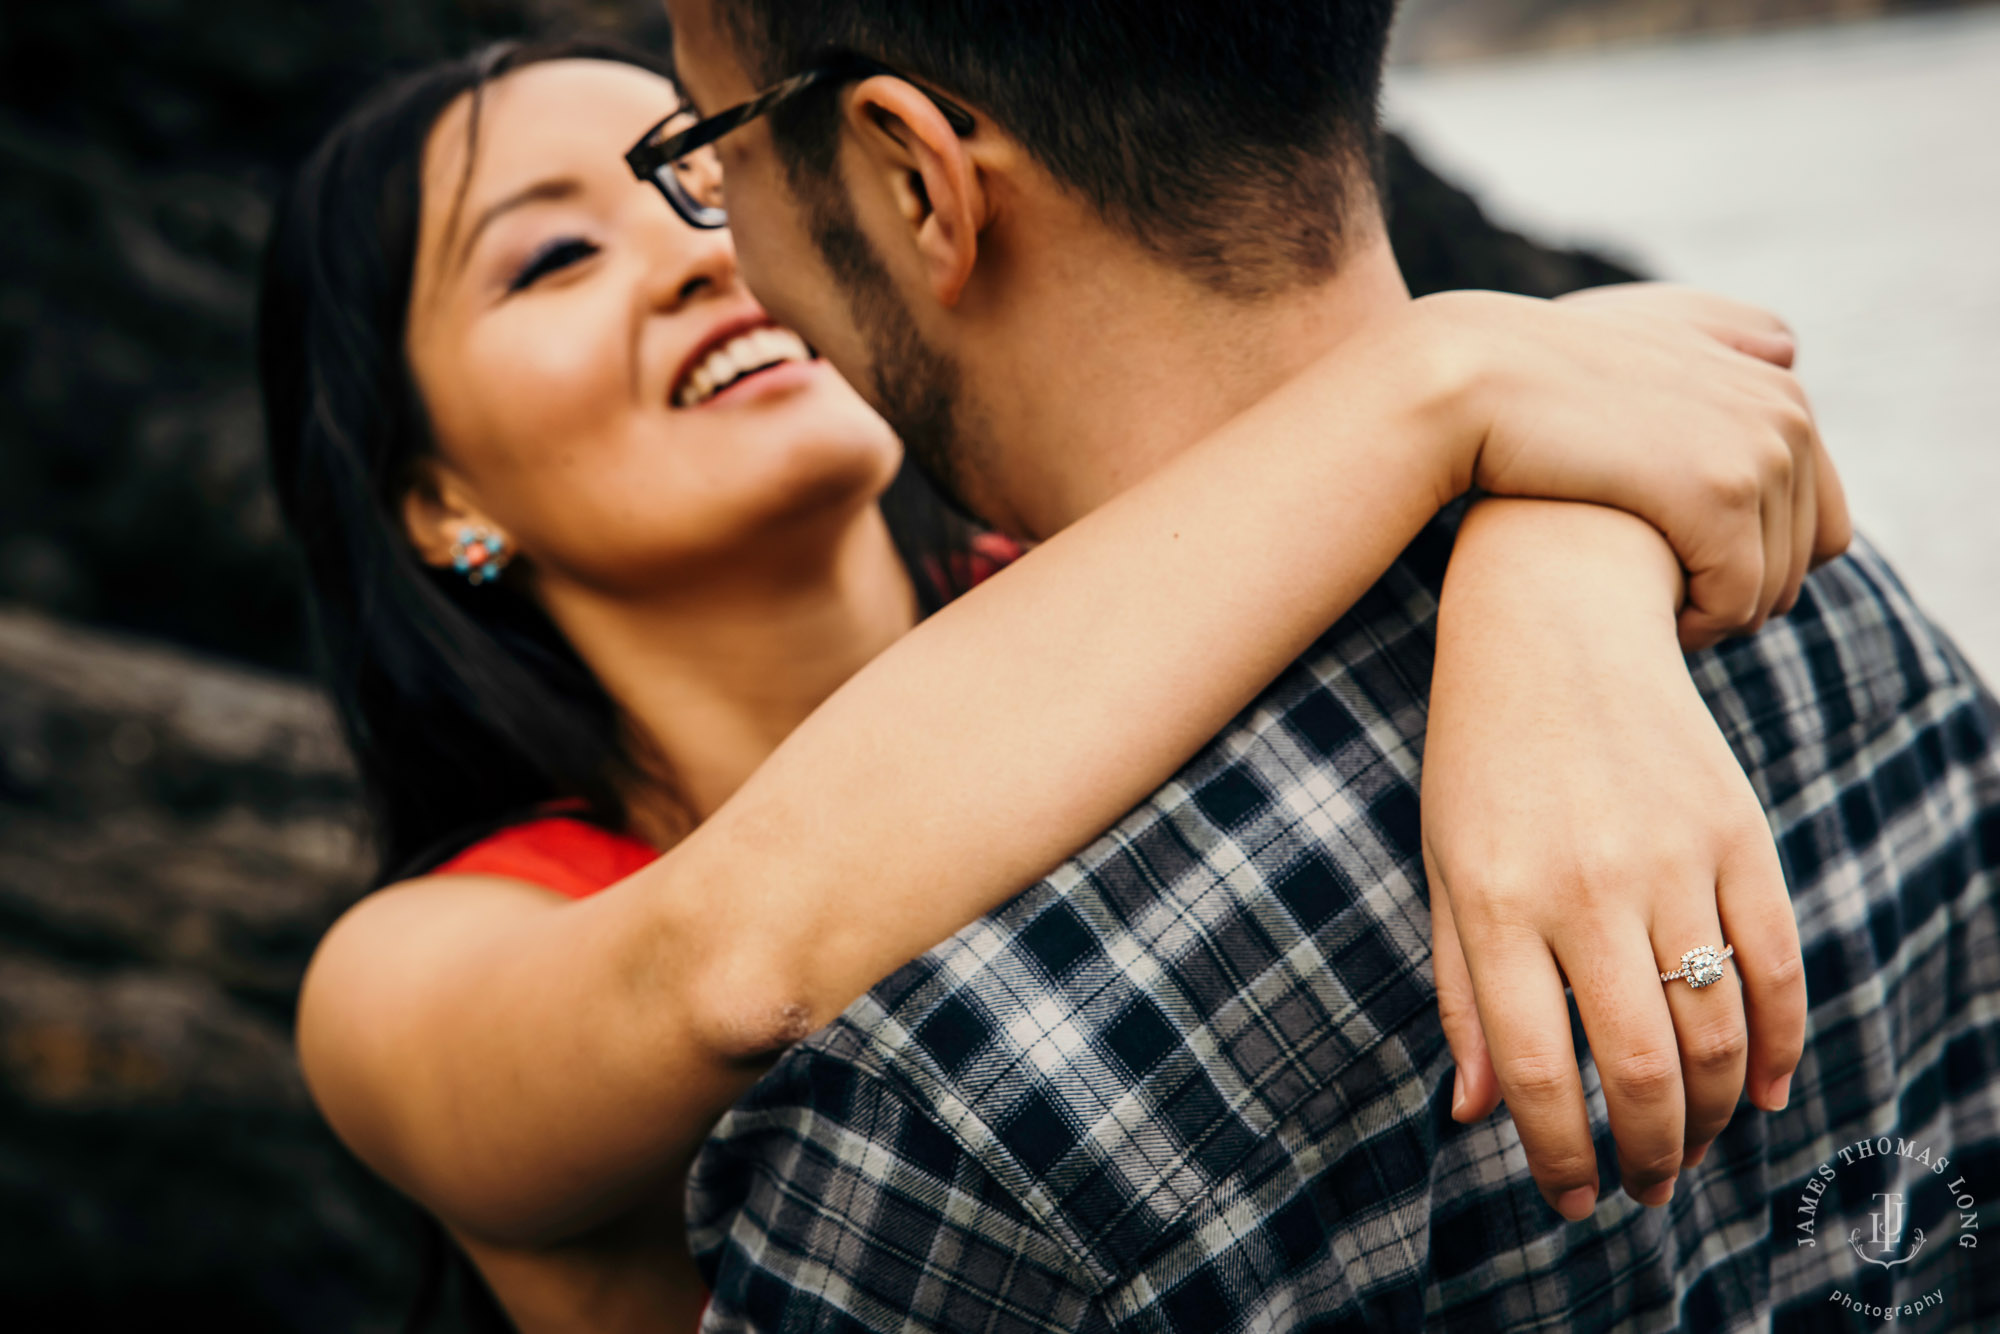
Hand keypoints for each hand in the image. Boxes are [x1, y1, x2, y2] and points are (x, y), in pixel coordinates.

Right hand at [1415, 285, 1852, 650]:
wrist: (1476, 382)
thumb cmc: (1543, 375)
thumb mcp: (1648, 331)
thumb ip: (1726, 337)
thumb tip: (1787, 355)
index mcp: (1780, 389)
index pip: (1824, 521)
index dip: (1761, 564)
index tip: (1685, 572)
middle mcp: (1787, 413)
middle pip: (1804, 561)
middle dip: (1738, 594)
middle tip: (1659, 600)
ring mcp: (1759, 451)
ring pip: (1773, 588)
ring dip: (1714, 614)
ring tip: (1647, 609)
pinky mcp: (1718, 494)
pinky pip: (1736, 601)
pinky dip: (1695, 627)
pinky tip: (1645, 619)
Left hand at [1422, 500, 1805, 1218]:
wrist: (1555, 624)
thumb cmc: (1478, 758)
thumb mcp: (1442, 866)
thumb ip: (1460, 990)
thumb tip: (1474, 1113)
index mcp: (1495, 900)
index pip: (1537, 1069)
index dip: (1559, 1154)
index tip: (1572, 1196)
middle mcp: (1585, 885)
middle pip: (1643, 1067)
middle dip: (1649, 1154)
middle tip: (1642, 1187)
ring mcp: (1669, 855)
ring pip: (1718, 1029)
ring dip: (1712, 1115)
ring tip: (1689, 1146)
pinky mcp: (1735, 830)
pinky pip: (1777, 961)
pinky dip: (1779, 1042)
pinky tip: (1759, 1090)